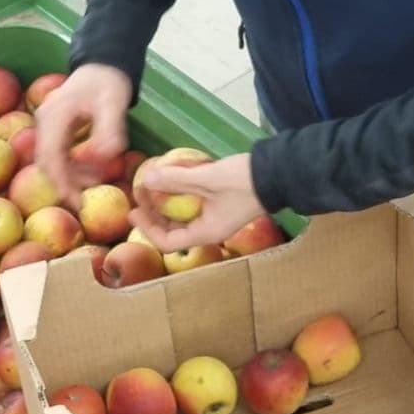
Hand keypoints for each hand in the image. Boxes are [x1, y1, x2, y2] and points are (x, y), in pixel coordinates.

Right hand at [35, 63, 133, 205]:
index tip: (77, 202)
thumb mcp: (114, 104)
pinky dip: (71, 166)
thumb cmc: (108, 82)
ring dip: (69, 176)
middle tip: (85, 200)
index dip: (61, 182)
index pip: (50, 157)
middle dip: (64, 183)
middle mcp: (45, 122)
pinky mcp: (54, 128)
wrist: (103, 63)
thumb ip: (110, 131)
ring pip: (50, 160)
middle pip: (46, 163)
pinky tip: (90, 170)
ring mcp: (47, 125)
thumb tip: (103, 158)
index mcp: (54, 116)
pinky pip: (57, 154)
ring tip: (94, 181)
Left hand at [131, 152, 264, 249]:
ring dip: (165, 204)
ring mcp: (216, 218)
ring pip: (181, 218)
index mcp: (207, 233)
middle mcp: (210, 230)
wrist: (279, 172)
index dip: (147, 228)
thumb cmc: (245, 180)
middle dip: (153, 214)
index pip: (168, 242)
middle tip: (139, 195)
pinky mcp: (220, 205)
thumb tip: (146, 179)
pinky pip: (192, 206)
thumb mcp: (207, 178)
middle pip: (173, 230)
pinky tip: (172, 180)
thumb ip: (176, 179)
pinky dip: (179, 196)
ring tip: (152, 186)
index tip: (134, 210)